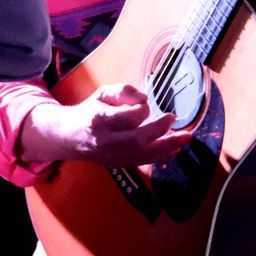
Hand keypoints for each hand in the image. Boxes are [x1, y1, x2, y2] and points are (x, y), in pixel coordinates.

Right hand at [19, 83, 194, 167]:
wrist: (70, 137)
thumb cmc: (90, 111)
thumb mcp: (102, 93)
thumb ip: (123, 91)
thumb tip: (144, 98)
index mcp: (100, 120)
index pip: (128, 116)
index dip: (141, 109)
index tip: (144, 104)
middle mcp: (106, 141)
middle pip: (138, 139)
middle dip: (160, 130)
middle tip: (172, 118)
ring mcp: (113, 157)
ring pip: (143, 155)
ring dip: (167, 146)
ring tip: (186, 137)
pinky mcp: (119, 165)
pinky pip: (144, 162)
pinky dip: (161, 156)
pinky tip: (175, 149)